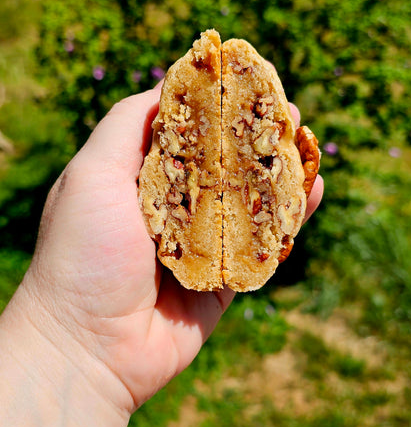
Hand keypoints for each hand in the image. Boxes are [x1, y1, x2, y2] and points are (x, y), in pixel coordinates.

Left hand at [8, 86, 322, 418]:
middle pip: (224, 163)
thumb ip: (130, 126)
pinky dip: (291, 219)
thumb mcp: (92, 173)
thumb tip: (172, 82)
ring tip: (308, 143)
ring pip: (250, 202)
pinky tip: (312, 190)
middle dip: (256, 136)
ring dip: (281, 172)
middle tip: (288, 112)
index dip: (216, 105)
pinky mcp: (225, 281)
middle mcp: (171, 208)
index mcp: (136, 179)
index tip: (247, 80)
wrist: (90, 346)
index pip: (184, 131)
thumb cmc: (83, 253)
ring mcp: (201, 245)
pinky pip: (264, 247)